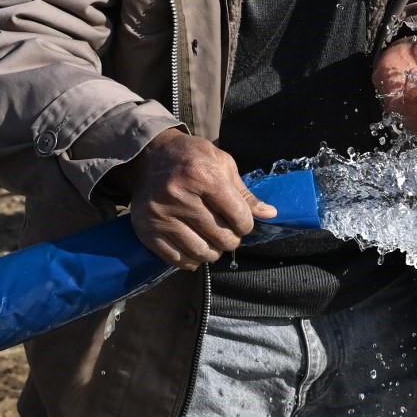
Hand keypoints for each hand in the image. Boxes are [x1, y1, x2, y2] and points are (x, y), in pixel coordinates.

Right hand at [114, 128, 276, 268]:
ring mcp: (160, 215)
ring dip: (214, 252)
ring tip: (214, 241)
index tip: (243, 222)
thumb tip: (270, 214)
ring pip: (201, 252)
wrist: (150, 156)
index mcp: (202, 176)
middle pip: (221, 237)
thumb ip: (245, 193)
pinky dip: (193, 259)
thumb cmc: (192, 158)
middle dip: (232, 239)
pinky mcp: (145, 230)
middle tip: (229, 233)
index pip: (238, 215)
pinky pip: (177, 259)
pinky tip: (196, 247)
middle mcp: (179, 196)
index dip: (246, 224)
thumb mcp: (223, 165)